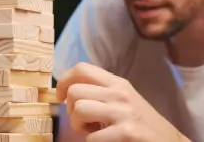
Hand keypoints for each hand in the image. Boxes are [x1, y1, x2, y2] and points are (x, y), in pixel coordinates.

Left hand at [56, 63, 189, 141]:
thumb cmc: (142, 125)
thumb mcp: (124, 102)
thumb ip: (102, 93)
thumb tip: (68, 91)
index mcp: (119, 84)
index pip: (81, 68)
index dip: (63, 82)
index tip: (61, 98)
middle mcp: (121, 94)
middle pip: (74, 91)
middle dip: (71, 111)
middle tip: (84, 123)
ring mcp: (124, 113)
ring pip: (78, 110)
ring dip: (80, 127)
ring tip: (95, 132)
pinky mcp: (127, 132)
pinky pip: (91, 138)